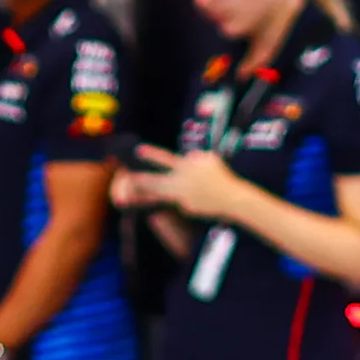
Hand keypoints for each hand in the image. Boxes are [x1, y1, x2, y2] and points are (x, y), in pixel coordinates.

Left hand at [123, 145, 244, 220]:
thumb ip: (197, 156)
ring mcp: (182, 196)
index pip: (165, 159)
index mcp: (187, 167)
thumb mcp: (210, 159)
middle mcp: (181, 182)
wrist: (231, 198)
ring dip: (148, 193)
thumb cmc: (222, 176)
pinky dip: (187, 199)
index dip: (151, 154)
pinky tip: (199, 199)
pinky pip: (182, 202)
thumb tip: (189, 157)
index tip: (138, 151)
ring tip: (134, 193)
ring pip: (161, 194)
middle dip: (140, 180)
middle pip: (156, 181)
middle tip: (128, 179)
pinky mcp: (186, 208)